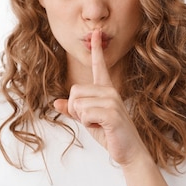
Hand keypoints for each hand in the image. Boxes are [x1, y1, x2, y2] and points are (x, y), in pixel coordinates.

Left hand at [53, 29, 146, 164]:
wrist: (130, 153)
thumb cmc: (110, 135)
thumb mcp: (88, 121)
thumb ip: (73, 110)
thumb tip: (55, 102)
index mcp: (106, 91)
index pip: (99, 66)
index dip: (97, 50)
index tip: (96, 32)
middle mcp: (110, 92)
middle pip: (74, 91)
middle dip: (76, 110)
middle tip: (92, 120)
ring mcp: (112, 101)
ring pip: (77, 103)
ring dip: (82, 119)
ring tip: (98, 124)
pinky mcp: (111, 113)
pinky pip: (84, 114)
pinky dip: (88, 124)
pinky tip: (101, 128)